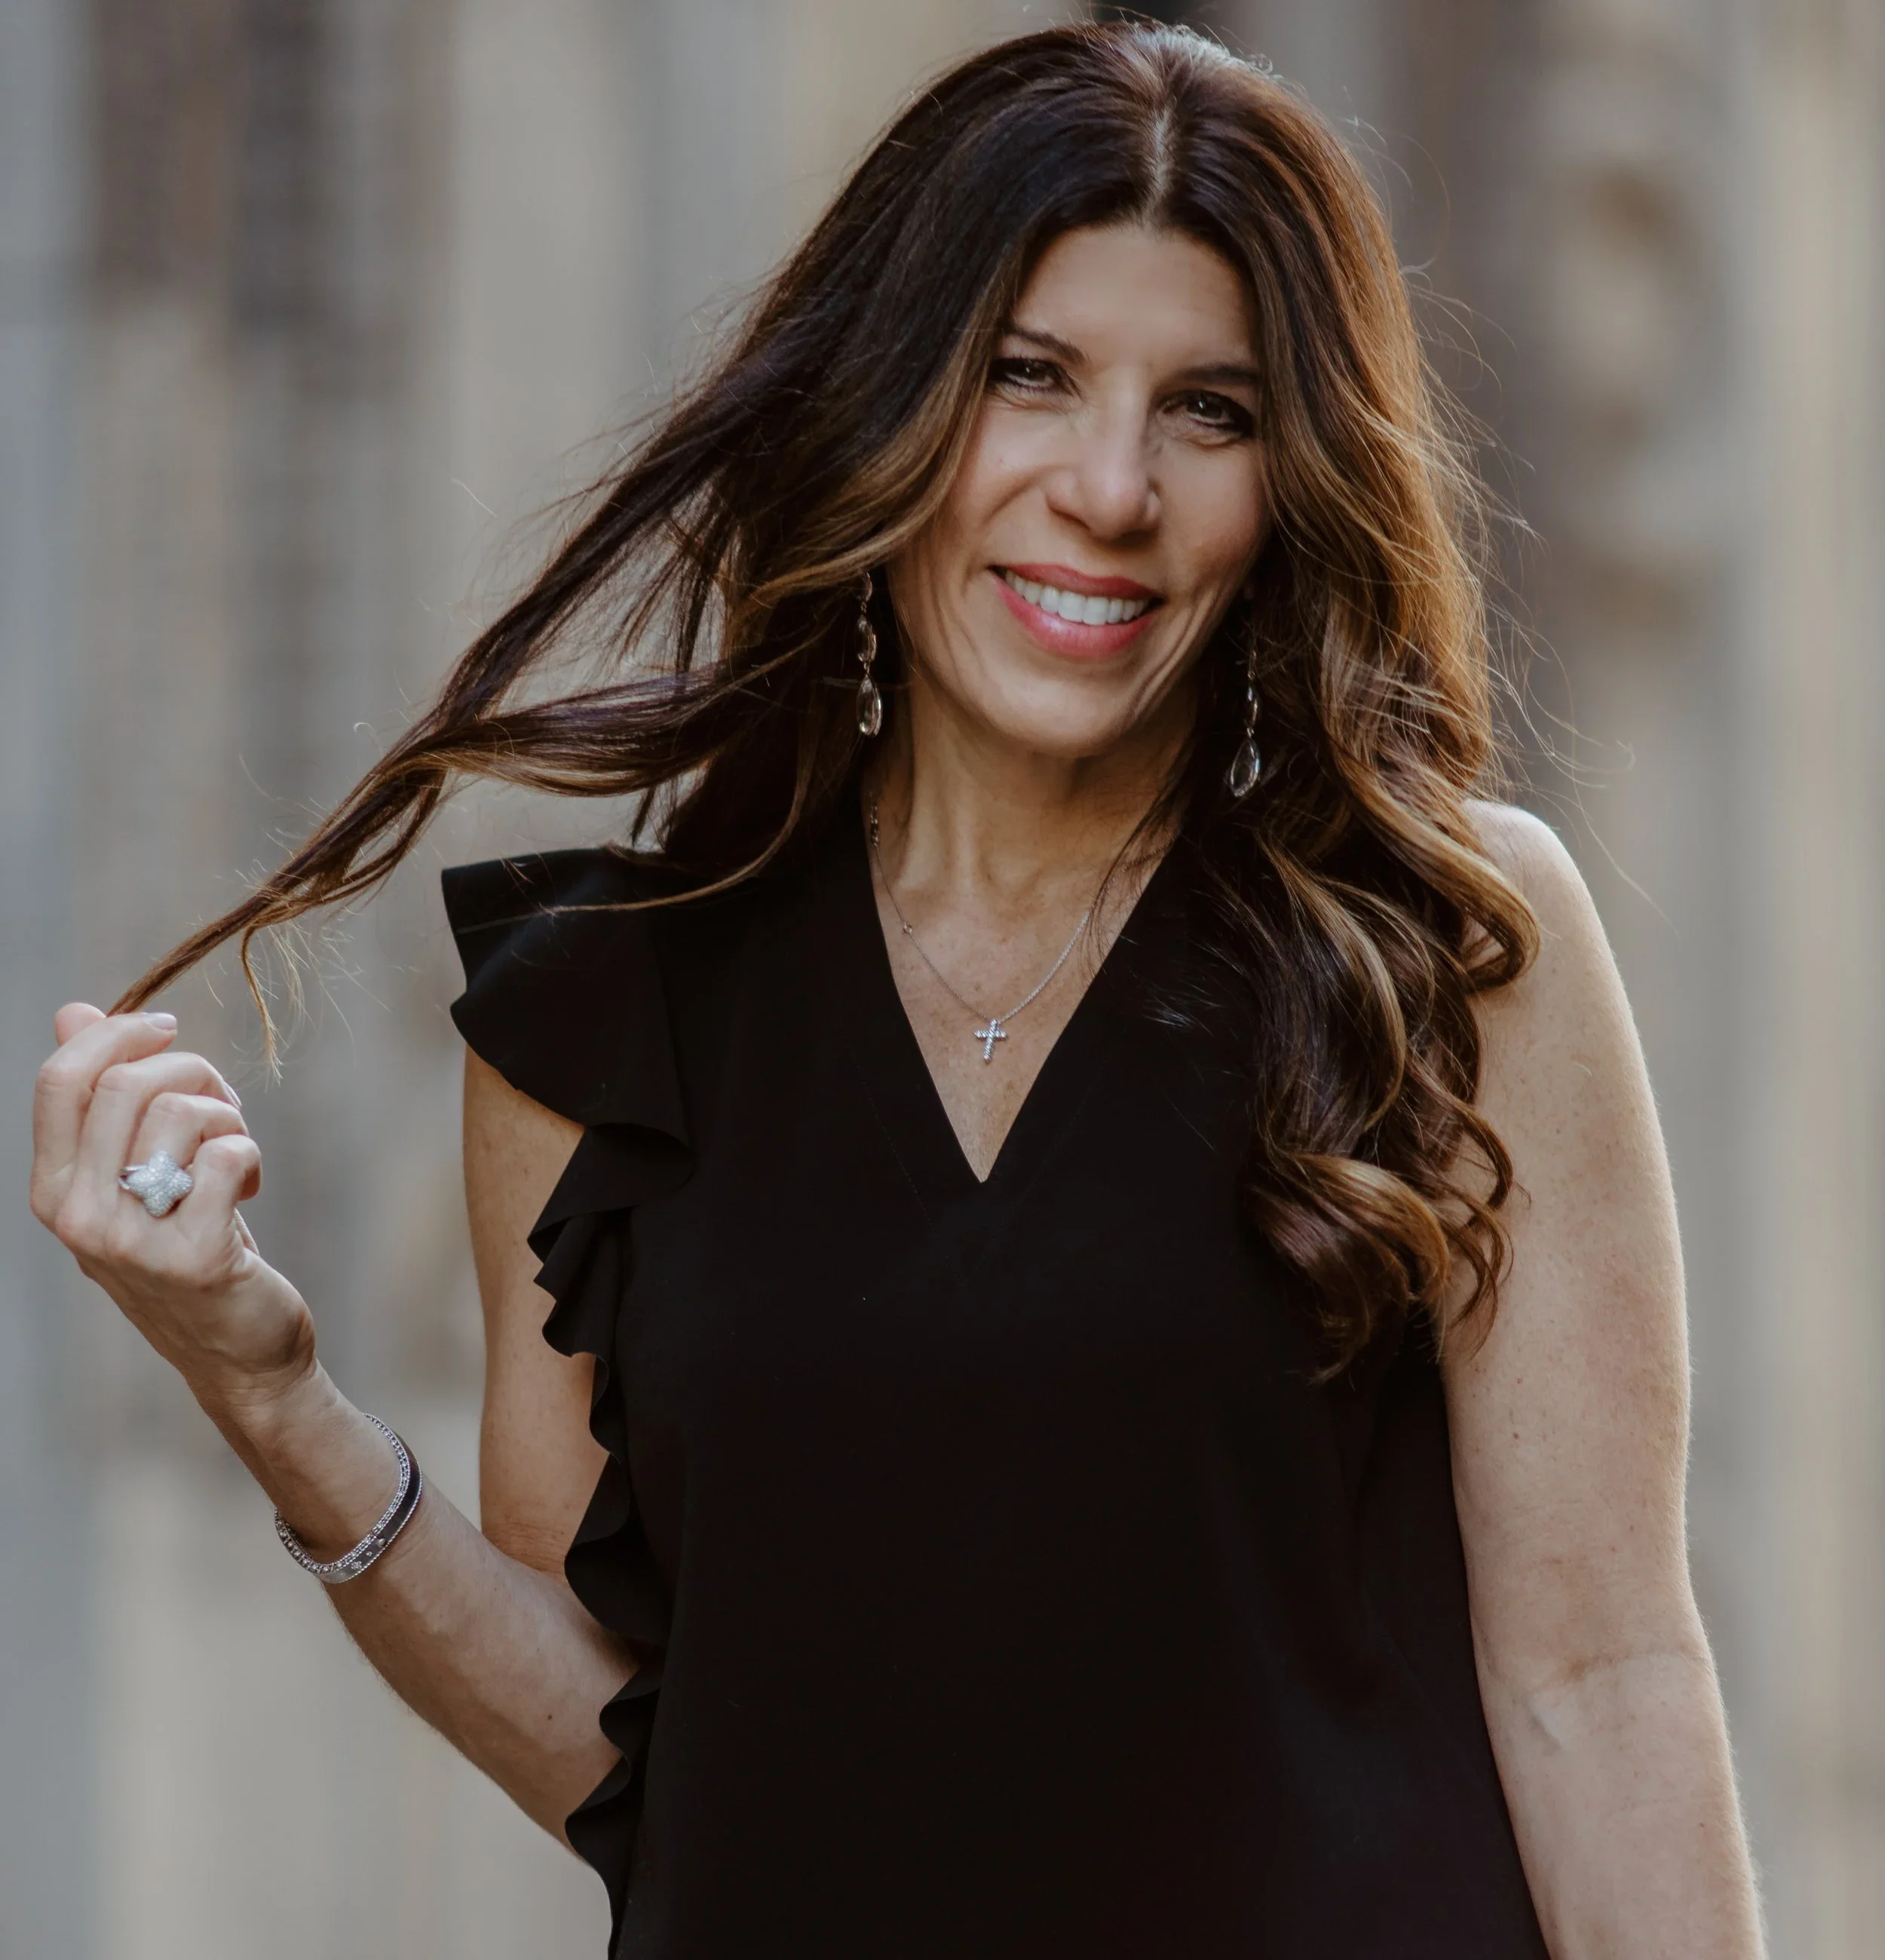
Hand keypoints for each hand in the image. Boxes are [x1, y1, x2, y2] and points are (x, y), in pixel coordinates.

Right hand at [30, 1004, 315, 1415]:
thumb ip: (99, 1099)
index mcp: (52, 1189)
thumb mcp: (131, 1174)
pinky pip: (226, 1156)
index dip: (115, 1035)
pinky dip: (250, 1157)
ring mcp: (131, 1242)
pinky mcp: (193, 1257)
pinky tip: (247, 1191)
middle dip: (190, 1071)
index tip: (163, 1028)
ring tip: (233, 1155)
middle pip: (125, 1085)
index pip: (59, 1082)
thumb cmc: (186, 1245)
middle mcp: (77, 1216)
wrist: (236, 1351)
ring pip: (179, 1113)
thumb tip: (74, 1012)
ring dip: (226, 1117)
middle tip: (221, 1103)